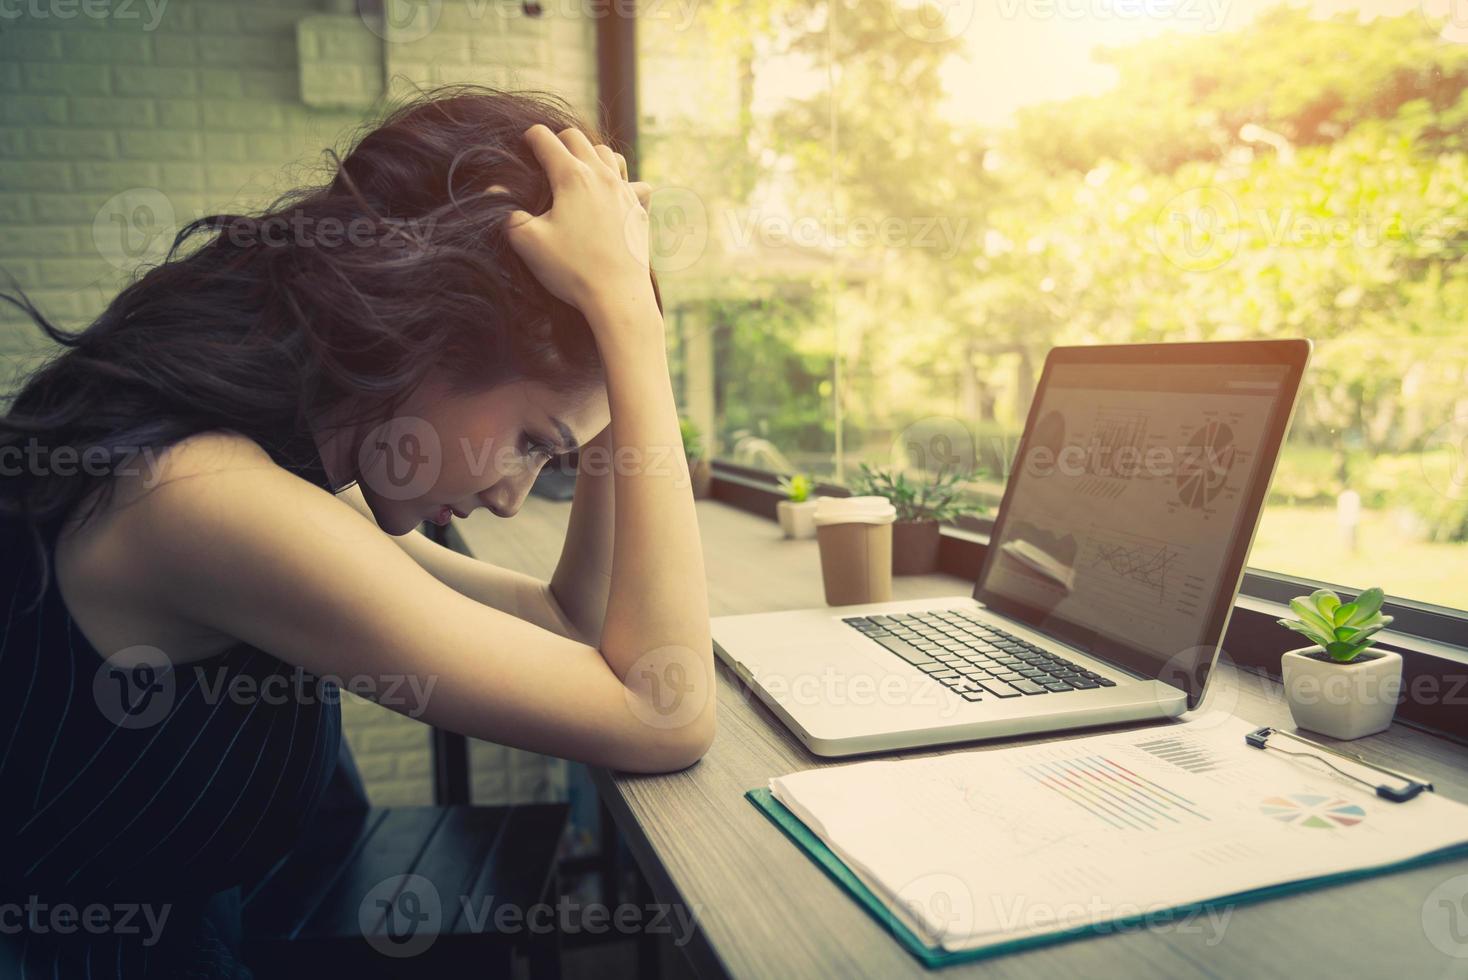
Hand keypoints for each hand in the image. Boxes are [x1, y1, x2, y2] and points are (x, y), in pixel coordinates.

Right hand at [506, 125, 655, 325]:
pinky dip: (624, 183)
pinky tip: (616, 197)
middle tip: (546, 159)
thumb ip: (508, 213)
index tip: (522, 146)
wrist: (618, 297)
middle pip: (578, 138)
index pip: (545, 138)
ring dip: (591, 156)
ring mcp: (625, 192)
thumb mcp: (528, 242)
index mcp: (571, 176)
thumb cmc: (572, 269)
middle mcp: (602, 176)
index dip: (529, 138)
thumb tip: (495, 189)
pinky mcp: (640, 211)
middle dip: (558, 141)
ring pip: (610, 155)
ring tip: (579, 173)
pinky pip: (637, 183)